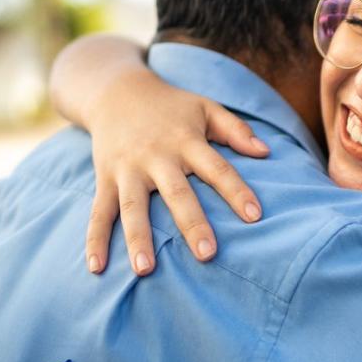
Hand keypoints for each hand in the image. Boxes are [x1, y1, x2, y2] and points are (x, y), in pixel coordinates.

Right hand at [84, 67, 268, 275]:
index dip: (237, 191)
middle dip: (192, 224)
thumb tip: (267, 151)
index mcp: (187, 141)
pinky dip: (94, 240)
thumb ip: (236, 129)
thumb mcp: (206, 107)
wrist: (115, 91)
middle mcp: (157, 157)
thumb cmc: (171, 106)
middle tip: (207, 255)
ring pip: (132, 207)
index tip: (255, 216)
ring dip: (138, 238)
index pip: (217, 169)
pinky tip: (97, 268)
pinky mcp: (104, 179)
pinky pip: (98, 212)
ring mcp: (127, 170)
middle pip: (177, 193)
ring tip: (145, 270)